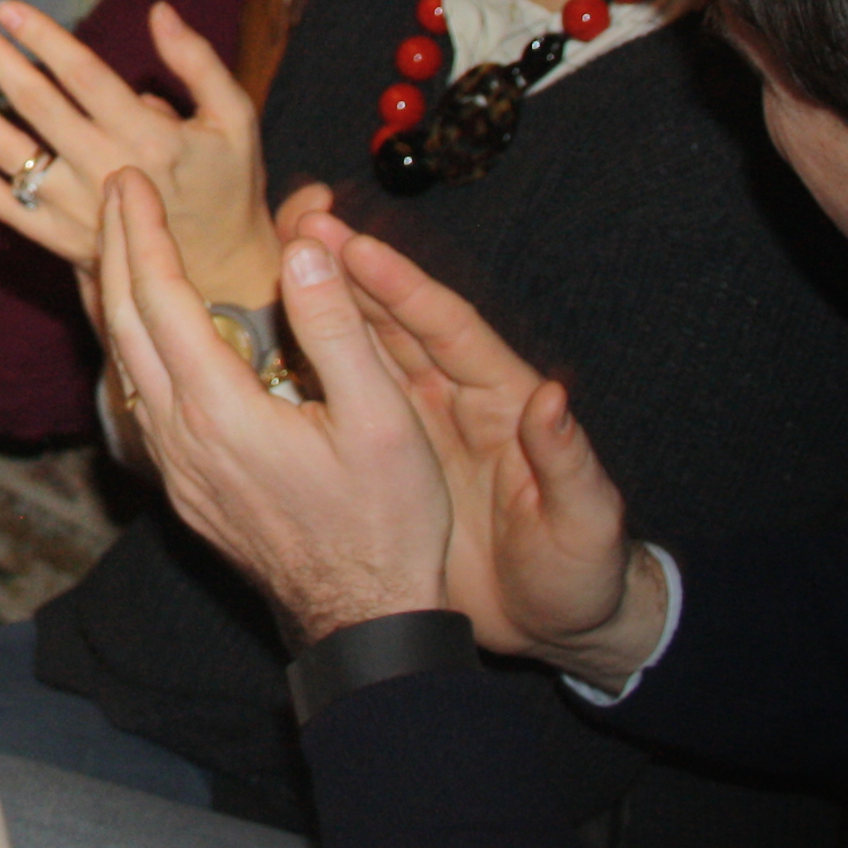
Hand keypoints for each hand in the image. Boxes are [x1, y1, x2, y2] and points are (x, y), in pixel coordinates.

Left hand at [0, 0, 274, 307]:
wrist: (220, 276)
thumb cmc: (227, 185)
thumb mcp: (234, 118)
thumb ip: (198, 62)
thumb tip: (159, 11)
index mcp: (151, 137)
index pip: (84, 76)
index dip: (43, 38)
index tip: (5, 7)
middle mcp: (107, 171)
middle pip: (36, 105)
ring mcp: (79, 210)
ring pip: (9, 155)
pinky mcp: (62, 240)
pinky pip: (5, 208)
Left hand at [90, 174, 454, 643]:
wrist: (365, 623)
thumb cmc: (388, 522)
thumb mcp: (383, 419)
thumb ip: (338, 328)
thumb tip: (301, 248)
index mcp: (220, 410)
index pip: (160, 299)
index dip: (141, 232)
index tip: (132, 179)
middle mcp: (180, 438)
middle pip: (122, 324)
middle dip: (113, 248)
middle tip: (114, 189)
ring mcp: (177, 469)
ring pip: (122, 364)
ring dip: (115, 296)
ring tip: (119, 242)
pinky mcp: (186, 489)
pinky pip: (138, 399)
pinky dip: (131, 345)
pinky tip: (146, 329)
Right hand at [310, 207, 662, 682]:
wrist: (550, 626)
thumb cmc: (578, 573)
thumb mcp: (584, 523)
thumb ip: (569, 462)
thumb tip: (552, 398)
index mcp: (503, 399)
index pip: (448, 327)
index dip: (403, 285)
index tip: (356, 245)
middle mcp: (455, 399)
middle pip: (394, 321)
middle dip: (347, 270)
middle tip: (298, 222)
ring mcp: (416, 427)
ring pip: (359, 353)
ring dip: (319, 305)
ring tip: (271, 257)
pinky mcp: (387, 460)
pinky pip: (340, 404)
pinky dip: (304, 371)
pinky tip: (262, 347)